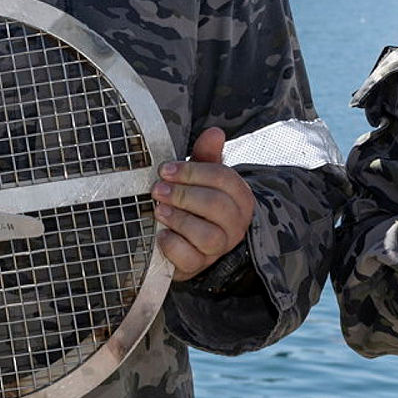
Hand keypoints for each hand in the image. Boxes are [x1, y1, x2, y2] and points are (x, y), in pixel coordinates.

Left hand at [154, 127, 256, 281]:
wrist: (191, 241)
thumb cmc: (197, 202)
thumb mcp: (202, 177)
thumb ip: (207, 155)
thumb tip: (215, 132)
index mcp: (239, 196)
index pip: (223, 178)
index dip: (192, 172)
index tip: (166, 169)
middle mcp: (235, 223)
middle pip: (216, 205)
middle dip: (183, 194)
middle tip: (158, 189)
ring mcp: (220, 247)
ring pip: (207, 236)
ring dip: (179, 220)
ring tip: (159, 210)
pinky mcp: (200, 266)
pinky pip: (190, 258)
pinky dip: (173, 246)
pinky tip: (161, 235)